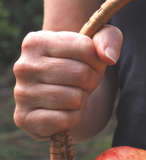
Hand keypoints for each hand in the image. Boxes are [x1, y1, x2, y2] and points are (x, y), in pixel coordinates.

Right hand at [13, 25, 122, 139]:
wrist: (63, 99)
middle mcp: (23, 66)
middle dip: (91, 81)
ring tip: (71, 95)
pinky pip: (66, 119)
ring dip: (81, 100)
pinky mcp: (25, 119)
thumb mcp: (98, 45)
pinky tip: (63, 111)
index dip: (97, 60)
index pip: (85, 48)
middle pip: (81, 74)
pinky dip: (73, 118)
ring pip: (75, 98)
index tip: (89, 63)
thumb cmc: (82, 66)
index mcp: (36, 42)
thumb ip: (109, 40)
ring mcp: (22, 93)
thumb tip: (108, 58)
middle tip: (81, 83)